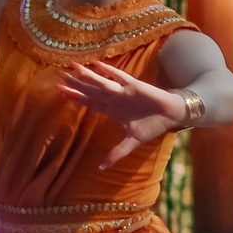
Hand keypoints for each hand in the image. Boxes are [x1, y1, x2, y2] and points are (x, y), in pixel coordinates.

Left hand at [60, 60, 188, 163]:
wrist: (172, 116)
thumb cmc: (153, 126)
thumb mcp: (132, 141)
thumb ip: (117, 153)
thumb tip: (102, 168)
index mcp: (112, 110)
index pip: (90, 102)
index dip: (76, 97)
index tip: (61, 91)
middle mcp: (115, 99)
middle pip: (91, 91)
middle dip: (75, 84)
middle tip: (60, 76)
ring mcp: (123, 92)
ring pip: (101, 83)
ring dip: (87, 76)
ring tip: (72, 67)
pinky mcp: (134, 87)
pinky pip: (119, 77)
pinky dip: (109, 71)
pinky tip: (97, 64)